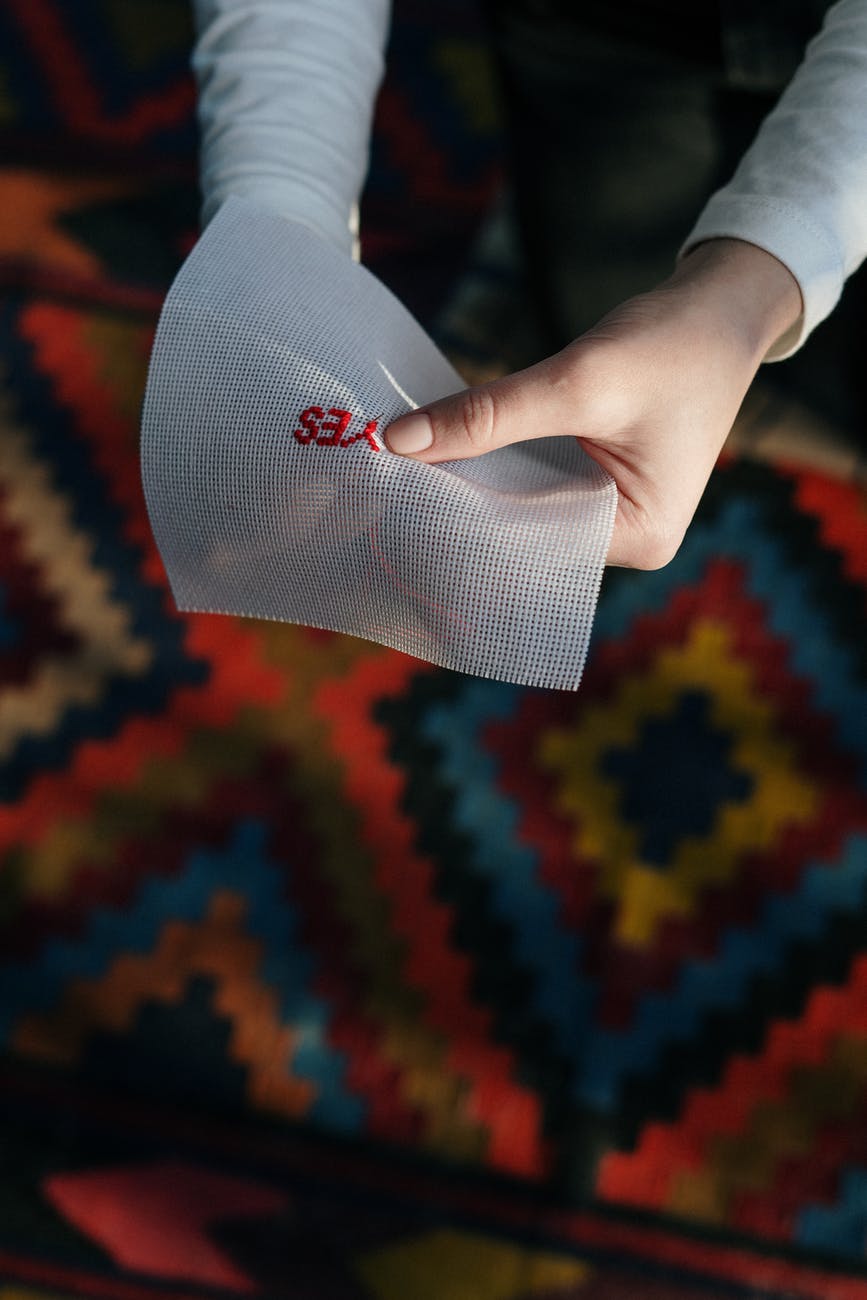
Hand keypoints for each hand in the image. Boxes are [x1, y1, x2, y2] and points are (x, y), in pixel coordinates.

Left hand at [385, 239, 801, 568]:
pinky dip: (495, 465)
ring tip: (406, 467)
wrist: (721, 307)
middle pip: (524, 534)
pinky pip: (533, 485)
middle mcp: (627, 541)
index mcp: (640, 538)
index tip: (397, 498)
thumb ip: (490, 415)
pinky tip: (446, 450)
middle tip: (386, 481)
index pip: (532, 546)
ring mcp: (613, 516)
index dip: (464, 521)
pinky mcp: (598, 486)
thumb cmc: (672, 344)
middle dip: (463, 503)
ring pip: (523, 509)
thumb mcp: (578, 380)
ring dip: (474, 483)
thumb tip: (399, 441)